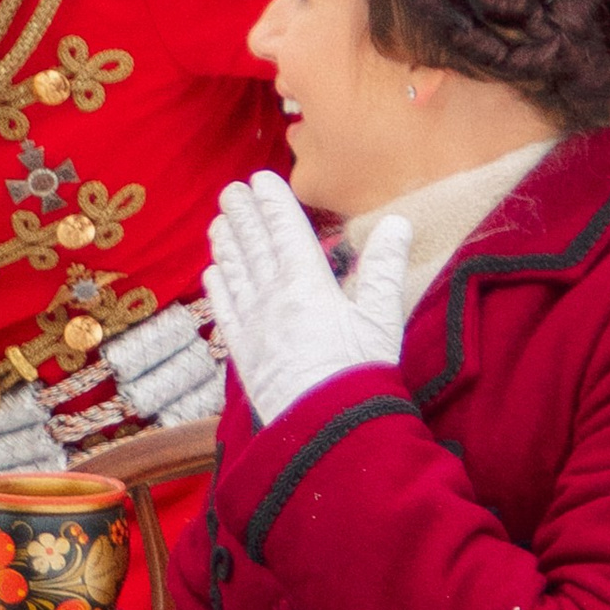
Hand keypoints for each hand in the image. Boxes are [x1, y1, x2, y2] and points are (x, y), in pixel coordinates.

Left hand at [203, 171, 411, 429]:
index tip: (260, 179)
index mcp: (308, 284)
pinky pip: (225, 311)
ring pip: (235, 274)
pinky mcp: (244, 353)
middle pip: (254, 247)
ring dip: (226, 245)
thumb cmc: (360, 376)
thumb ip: (385, 268)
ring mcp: (254, 325)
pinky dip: (218, 288)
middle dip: (243, 216)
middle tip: (231, 191)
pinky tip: (212, 274)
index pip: (286, 231)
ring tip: (218, 221)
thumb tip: (397, 222)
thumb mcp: (382, 319)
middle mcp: (273, 298)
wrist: (323, 430)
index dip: (273, 203)